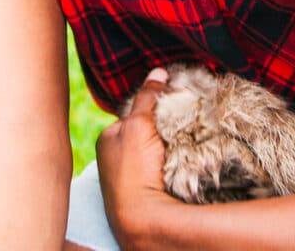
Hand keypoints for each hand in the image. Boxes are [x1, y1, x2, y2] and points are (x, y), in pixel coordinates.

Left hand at [96, 68, 175, 246]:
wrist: (143, 222)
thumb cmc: (134, 172)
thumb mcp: (138, 124)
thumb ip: (147, 97)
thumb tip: (159, 71)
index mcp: (107, 139)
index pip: (133, 113)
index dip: (153, 106)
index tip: (173, 102)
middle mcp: (113, 159)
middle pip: (144, 134)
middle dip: (160, 128)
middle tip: (183, 123)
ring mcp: (128, 180)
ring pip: (153, 153)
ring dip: (167, 148)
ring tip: (187, 141)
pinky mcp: (144, 196)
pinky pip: (160, 172)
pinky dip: (170, 166)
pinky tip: (182, 162)